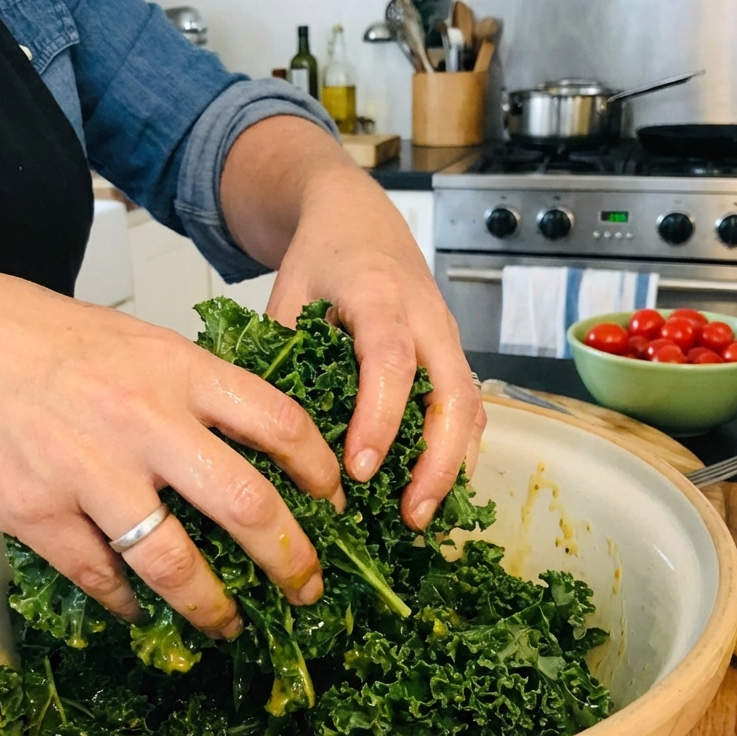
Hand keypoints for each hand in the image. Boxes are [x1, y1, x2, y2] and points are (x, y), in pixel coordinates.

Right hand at [0, 259, 343, 636]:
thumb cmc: (31, 335)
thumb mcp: (129, 341)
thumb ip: (188, 387)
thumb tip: (249, 441)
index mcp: (174, 367)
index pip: (280, 421)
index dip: (321, 472)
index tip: (336, 505)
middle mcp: (141, 418)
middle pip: (246, 503)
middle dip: (290, 559)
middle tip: (307, 590)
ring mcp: (87, 469)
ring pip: (175, 561)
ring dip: (213, 605)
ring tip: (229, 624)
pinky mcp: (34, 512)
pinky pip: (99, 576)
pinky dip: (127, 603)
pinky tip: (137, 609)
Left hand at [221, 119, 485, 527]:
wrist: (359, 217)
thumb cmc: (321, 257)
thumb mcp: (286, 293)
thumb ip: (280, 355)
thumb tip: (265, 434)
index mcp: (378, 294)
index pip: (391, 359)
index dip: (380, 417)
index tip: (360, 470)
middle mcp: (426, 316)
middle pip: (453, 393)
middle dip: (437, 460)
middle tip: (410, 515)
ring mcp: (447, 336)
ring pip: (471, 407)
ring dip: (453, 466)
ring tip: (420, 518)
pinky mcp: (453, 354)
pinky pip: (468, 409)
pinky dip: (456, 453)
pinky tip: (431, 492)